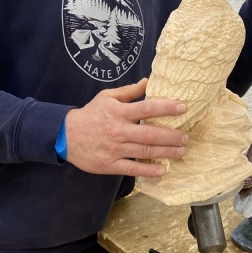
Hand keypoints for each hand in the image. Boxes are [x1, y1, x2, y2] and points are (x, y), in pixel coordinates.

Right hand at [64, 79, 187, 177]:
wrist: (65, 136)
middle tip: (186, 136)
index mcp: (118, 112)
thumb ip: (128, 92)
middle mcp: (118, 130)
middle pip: (150, 133)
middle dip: (171, 136)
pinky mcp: (110, 165)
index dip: (166, 108)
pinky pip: (132, 168)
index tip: (182, 108)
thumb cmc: (90, 115)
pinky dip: (149, 170)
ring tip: (181, 150)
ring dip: (166, 152)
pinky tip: (163, 169)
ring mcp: (114, 149)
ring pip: (145, 151)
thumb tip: (147, 82)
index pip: (146, 108)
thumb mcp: (106, 97)